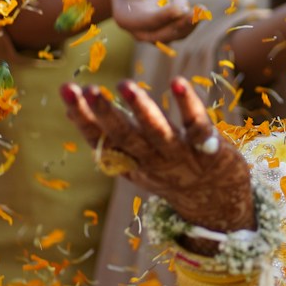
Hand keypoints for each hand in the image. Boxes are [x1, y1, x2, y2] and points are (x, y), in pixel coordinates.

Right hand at [60, 77, 253, 232]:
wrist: (218, 203)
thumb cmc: (169, 171)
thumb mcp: (134, 159)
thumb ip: (109, 136)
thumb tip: (72, 107)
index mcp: (130, 163)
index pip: (101, 141)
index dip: (83, 117)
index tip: (67, 90)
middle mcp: (153, 161)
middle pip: (126, 138)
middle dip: (107, 114)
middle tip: (90, 89)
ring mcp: (181, 157)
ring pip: (158, 133)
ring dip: (141, 109)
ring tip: (125, 84)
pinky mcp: (210, 149)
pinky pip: (198, 127)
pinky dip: (188, 105)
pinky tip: (178, 82)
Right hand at [108, 0, 198, 43]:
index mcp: (125, 17)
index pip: (144, 22)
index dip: (160, 17)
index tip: (177, 8)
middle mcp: (140, 29)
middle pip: (160, 36)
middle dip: (178, 27)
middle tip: (194, 14)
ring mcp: (157, 29)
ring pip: (175, 35)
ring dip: (189, 26)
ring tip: (201, 12)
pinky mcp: (172, 23)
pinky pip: (184, 28)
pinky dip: (193, 22)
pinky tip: (203, 10)